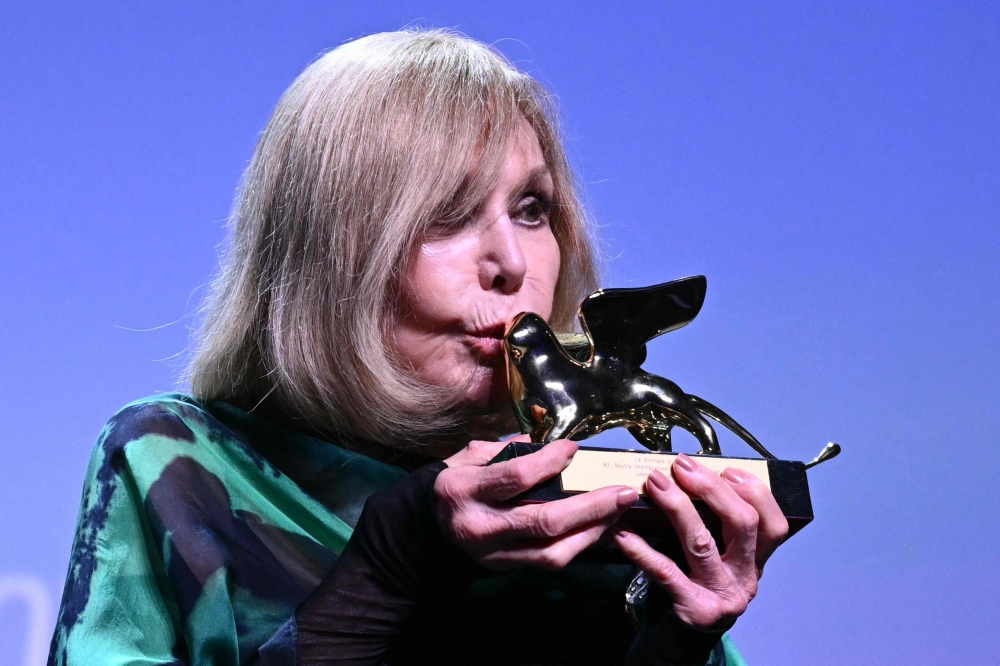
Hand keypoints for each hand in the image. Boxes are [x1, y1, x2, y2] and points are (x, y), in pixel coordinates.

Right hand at [434, 437, 639, 570]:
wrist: (427, 534)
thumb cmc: (453, 486)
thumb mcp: (465, 458)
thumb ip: (501, 449)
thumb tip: (542, 443)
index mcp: (464, 490)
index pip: (516, 477)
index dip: (550, 461)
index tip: (574, 448)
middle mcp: (481, 526)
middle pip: (545, 520)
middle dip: (591, 506)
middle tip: (623, 491)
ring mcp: (495, 554)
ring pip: (553, 551)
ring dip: (593, 531)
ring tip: (620, 511)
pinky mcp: (508, 569)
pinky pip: (552, 562)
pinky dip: (581, 545)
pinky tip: (601, 528)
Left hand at [614, 453, 788, 630]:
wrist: (683, 638)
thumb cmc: (697, 583)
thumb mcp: (717, 555)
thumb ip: (714, 523)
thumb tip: (689, 474)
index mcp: (757, 560)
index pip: (772, 523)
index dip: (753, 491)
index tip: (726, 468)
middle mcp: (746, 577)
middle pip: (742, 524)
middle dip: (711, 488)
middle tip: (682, 466)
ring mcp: (721, 594)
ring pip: (702, 543)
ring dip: (677, 507)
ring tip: (654, 484)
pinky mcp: (692, 607)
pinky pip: (665, 571)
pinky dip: (641, 549)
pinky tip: (623, 532)